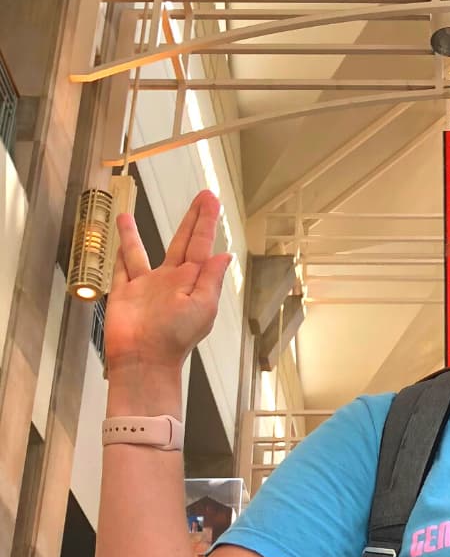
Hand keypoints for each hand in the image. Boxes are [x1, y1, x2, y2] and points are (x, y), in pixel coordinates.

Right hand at [105, 190, 230, 374]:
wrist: (143, 359)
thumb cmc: (175, 338)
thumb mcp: (201, 307)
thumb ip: (210, 279)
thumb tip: (223, 255)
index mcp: (193, 282)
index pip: (201, 245)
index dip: (206, 222)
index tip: (211, 199)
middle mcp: (171, 280)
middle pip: (181, 242)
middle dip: (191, 220)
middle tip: (202, 197)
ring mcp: (146, 285)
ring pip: (141, 252)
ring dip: (135, 234)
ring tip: (129, 214)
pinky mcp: (124, 292)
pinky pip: (121, 267)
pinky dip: (120, 253)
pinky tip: (117, 243)